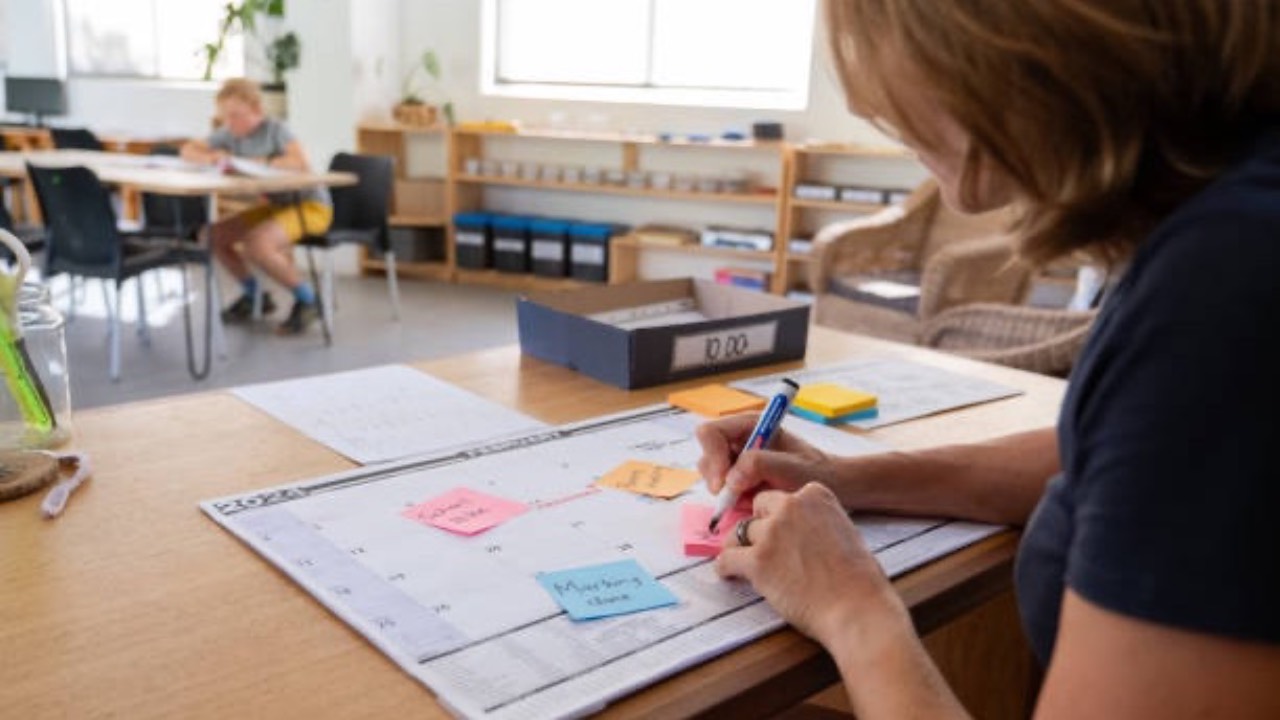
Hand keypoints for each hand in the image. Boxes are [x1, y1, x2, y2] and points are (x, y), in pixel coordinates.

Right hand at [695, 414, 834, 497]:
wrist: (832, 488)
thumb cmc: (816, 473)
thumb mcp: (792, 467)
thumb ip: (761, 465)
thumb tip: (730, 478)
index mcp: (750, 425)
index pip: (711, 433)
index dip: (712, 456)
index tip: (724, 482)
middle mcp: (739, 440)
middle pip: (706, 454)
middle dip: (716, 477)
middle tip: (734, 497)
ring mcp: (736, 461)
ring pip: (711, 475)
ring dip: (725, 491)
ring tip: (752, 498)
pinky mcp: (738, 481)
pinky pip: (721, 492)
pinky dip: (732, 501)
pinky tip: (753, 503)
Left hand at [716, 483, 903, 645]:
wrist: (857, 607)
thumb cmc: (859, 579)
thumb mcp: (843, 532)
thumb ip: (818, 524)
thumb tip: (798, 534)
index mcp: (815, 496)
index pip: (783, 498)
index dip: (779, 516)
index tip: (780, 532)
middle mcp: (791, 506)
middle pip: (759, 509)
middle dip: (759, 527)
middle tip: (762, 547)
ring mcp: (772, 532)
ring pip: (740, 533)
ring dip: (741, 548)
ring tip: (743, 563)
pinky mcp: (758, 560)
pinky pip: (727, 558)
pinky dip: (726, 568)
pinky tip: (730, 574)